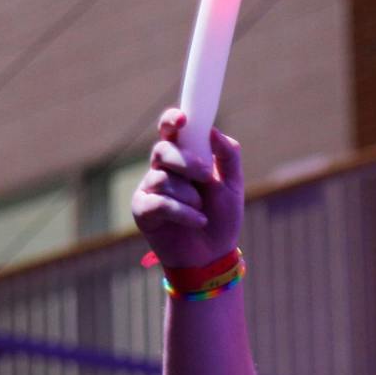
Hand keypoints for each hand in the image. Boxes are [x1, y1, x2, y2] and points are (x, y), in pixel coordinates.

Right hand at [131, 108, 243, 270]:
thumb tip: (213, 131)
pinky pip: (159, 202)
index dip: (172, 120)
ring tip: (202, 210)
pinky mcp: (143, 211)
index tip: (183, 118)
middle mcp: (162, 170)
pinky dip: (182, 212)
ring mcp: (150, 190)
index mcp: (183, 158)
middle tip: (206, 175)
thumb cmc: (221, 218)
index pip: (171, 131)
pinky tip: (198, 220)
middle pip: (162, 150)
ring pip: (162, 178)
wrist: (213, 256)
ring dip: (189, 195)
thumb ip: (228, 156)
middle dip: (185, 161)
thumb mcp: (233, 185)